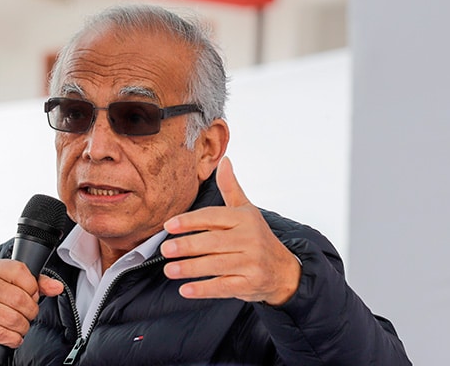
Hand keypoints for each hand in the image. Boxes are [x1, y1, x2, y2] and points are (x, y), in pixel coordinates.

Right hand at [0, 259, 62, 351]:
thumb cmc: (1, 295)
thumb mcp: (20, 283)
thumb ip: (41, 283)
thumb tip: (57, 287)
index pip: (20, 271)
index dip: (33, 286)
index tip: (32, 294)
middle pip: (19, 298)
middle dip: (31, 310)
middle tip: (28, 312)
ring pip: (13, 319)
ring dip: (23, 326)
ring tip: (20, 323)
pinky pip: (2, 335)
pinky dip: (13, 338)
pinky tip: (11, 334)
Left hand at [161, 157, 300, 305]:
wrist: (284, 271)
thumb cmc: (259, 237)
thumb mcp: (247, 210)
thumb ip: (231, 187)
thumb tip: (223, 160)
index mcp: (245, 219)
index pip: (214, 217)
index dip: (190, 221)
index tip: (169, 225)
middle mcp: (250, 240)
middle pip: (213, 242)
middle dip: (188, 245)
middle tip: (165, 249)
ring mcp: (251, 263)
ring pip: (216, 265)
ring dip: (190, 268)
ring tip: (169, 269)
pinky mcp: (249, 284)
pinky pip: (223, 287)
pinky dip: (203, 289)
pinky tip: (185, 289)